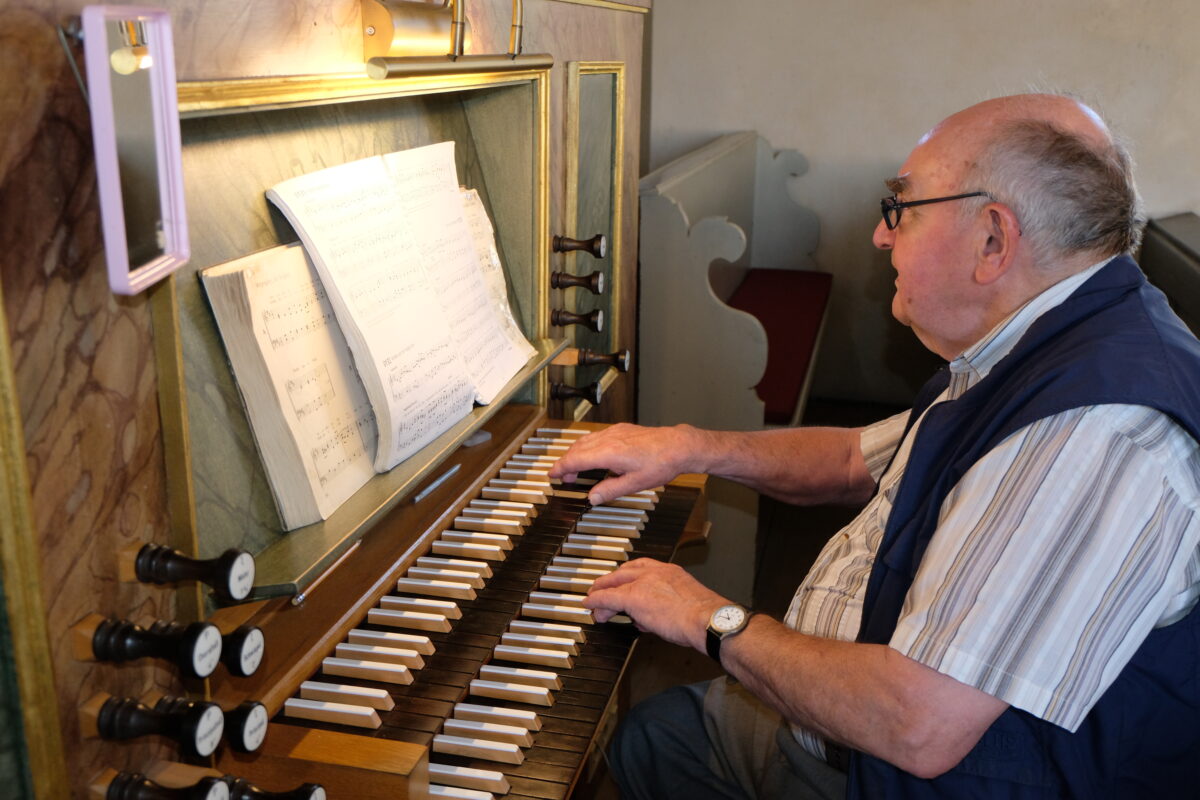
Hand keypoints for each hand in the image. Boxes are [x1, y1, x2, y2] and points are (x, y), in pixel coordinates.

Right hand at [548, 423, 700, 504]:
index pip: (575, 460)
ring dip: (576, 453)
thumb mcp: (634, 484)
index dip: (561, 468)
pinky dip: (587, 446)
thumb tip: (593, 497)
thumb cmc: (661, 463)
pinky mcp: (622, 429)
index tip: (552, 475)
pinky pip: (596, 436)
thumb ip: (609, 490)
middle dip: (566, 462)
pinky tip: (592, 454)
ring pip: (585, 440)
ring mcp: (615, 432)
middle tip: (563, 477)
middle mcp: (609, 439)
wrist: (678, 445)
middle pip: (577, 449)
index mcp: (608, 453)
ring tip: (575, 468)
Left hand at [584, 558, 727, 651]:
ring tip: (595, 603)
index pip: (642, 567)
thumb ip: (664, 607)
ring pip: (615, 584)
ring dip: (602, 594)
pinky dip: (596, 601)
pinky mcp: (633, 597)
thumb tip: (648, 619)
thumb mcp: (684, 604)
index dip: (629, 574)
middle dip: (610, 581)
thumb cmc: (704, 618)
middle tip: (601, 588)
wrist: (707, 620)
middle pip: (624, 572)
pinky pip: (608, 597)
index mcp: (670, 571)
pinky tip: (591, 605)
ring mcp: (643, 583)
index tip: (623, 580)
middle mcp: (656, 572)